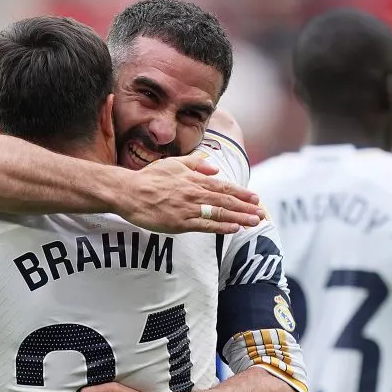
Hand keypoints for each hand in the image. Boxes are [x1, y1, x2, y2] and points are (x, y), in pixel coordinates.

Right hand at [114, 153, 264, 234]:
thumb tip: (213, 169)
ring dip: (240, 217)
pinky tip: (234, 228)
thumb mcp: (173, 163)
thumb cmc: (149, 178)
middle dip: (246, 207)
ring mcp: (188, 208)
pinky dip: (222, 227)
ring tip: (255, 221)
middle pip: (226, 201)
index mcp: (194, 179)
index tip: (255, 198)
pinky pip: (205, 226)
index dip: (241, 193)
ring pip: (220, 213)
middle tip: (262, 213)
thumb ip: (195, 164)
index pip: (223, 187)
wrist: (129, 192)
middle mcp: (194, 193)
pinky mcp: (180, 223)